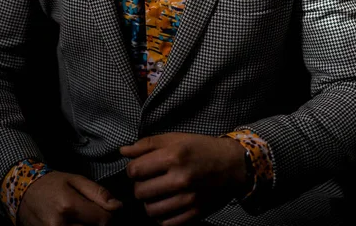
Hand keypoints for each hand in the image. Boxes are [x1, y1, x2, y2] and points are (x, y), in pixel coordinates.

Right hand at [17, 170, 122, 225]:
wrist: (24, 192)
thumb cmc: (52, 183)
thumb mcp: (76, 180)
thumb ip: (98, 193)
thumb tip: (117, 206)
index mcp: (68, 206)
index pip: (103, 220)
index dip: (109, 215)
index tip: (107, 209)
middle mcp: (59, 225)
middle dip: (98, 223)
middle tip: (93, 213)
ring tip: (82, 217)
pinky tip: (75, 222)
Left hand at [120, 132, 246, 225]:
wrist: (232, 164)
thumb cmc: (201, 148)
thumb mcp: (176, 138)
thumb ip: (148, 144)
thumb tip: (123, 151)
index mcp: (174, 156)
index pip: (135, 170)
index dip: (133, 169)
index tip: (140, 167)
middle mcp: (180, 179)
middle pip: (140, 192)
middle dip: (139, 186)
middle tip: (148, 180)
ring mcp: (188, 199)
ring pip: (150, 210)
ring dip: (149, 201)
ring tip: (157, 192)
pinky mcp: (195, 214)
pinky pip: (166, 223)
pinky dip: (162, 215)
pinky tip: (167, 203)